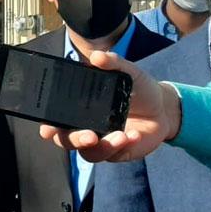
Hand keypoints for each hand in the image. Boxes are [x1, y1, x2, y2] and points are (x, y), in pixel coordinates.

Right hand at [38, 51, 180, 162]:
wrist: (163, 108)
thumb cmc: (138, 88)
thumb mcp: (128, 72)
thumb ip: (113, 63)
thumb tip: (96, 56)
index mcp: (77, 107)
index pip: (55, 119)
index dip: (47, 126)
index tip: (47, 130)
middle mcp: (82, 125)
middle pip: (66, 140)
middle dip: (74, 140)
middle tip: (89, 136)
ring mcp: (98, 141)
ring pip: (87, 153)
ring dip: (101, 147)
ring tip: (120, 136)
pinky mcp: (114, 152)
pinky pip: (110, 155)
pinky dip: (120, 146)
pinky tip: (133, 135)